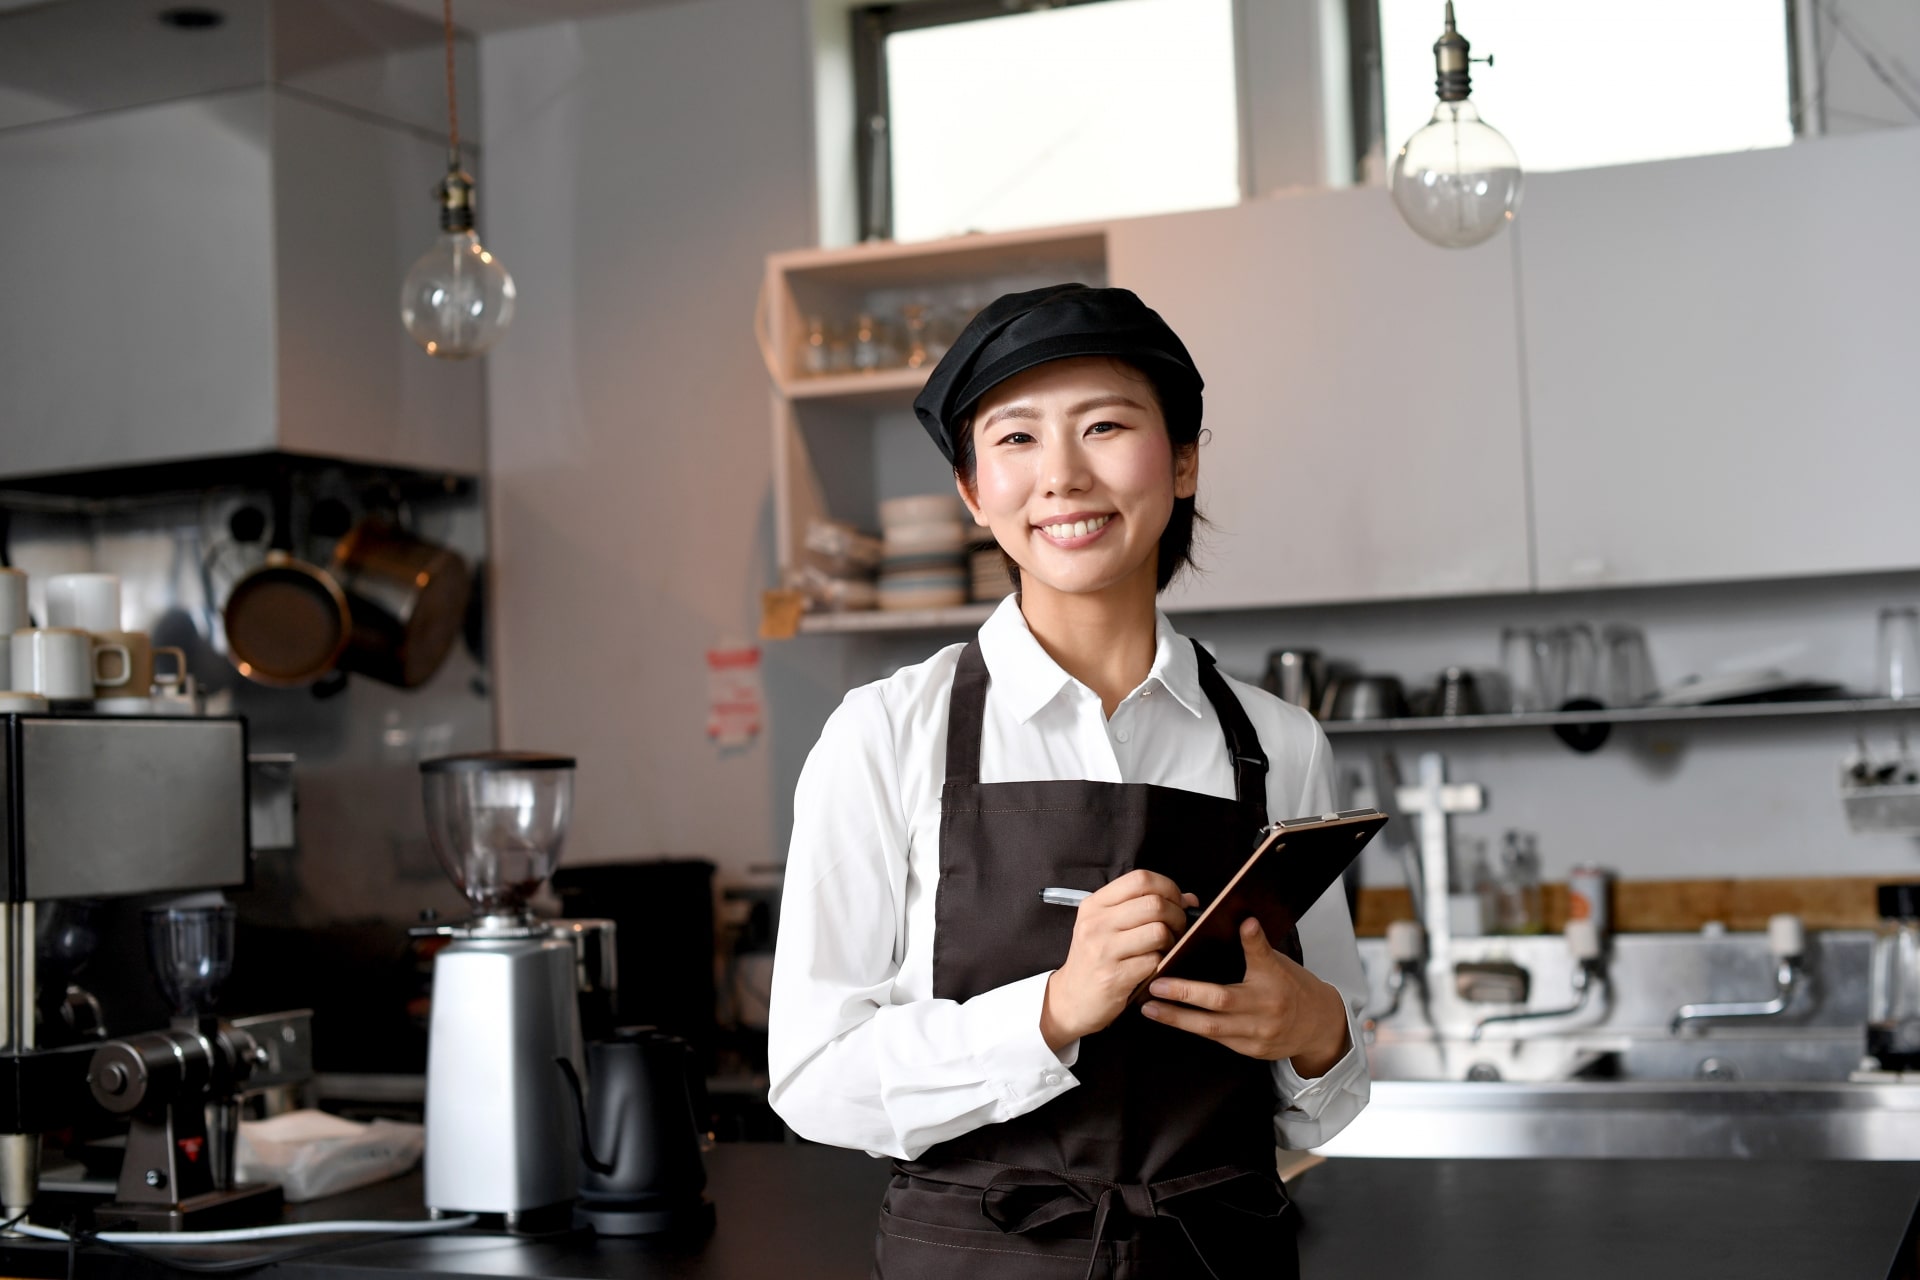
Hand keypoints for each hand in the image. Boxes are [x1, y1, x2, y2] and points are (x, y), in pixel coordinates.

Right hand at [1040, 870, 1195, 1052]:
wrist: (1070, 1000)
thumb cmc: (1095, 959)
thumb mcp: (1107, 926)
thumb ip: (1143, 907)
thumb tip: (1189, 899)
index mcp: (1095, 905)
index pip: (1140, 879)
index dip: (1167, 887)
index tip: (1175, 902)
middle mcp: (1096, 923)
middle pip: (1154, 904)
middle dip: (1177, 916)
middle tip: (1177, 928)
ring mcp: (1103, 950)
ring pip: (1158, 931)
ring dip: (1172, 941)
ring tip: (1166, 948)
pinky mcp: (1113, 977)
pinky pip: (1154, 961)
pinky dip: (1162, 963)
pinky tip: (1154, 966)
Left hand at [1140, 918, 1351, 1075]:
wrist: (1319, 1026)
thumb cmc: (1295, 988)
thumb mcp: (1279, 962)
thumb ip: (1257, 946)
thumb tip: (1244, 919)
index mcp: (1270, 985)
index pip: (1242, 969)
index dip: (1224, 959)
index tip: (1183, 953)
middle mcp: (1263, 1013)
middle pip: (1217, 1006)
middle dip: (1182, 998)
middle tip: (1153, 988)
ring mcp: (1255, 1036)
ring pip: (1211, 1029)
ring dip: (1178, 1019)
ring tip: (1150, 1008)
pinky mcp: (1250, 1051)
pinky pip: (1217, 1040)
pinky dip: (1193, 1029)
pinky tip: (1172, 1020)